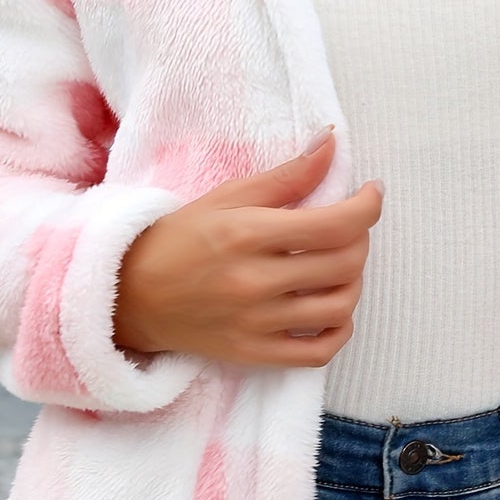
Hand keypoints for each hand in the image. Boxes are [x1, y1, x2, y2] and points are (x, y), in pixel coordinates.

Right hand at [113, 126, 383, 368]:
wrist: (129, 296)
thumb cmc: (179, 239)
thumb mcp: (226, 197)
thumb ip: (286, 176)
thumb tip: (331, 145)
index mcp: (247, 235)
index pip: (335, 225)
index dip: (367, 207)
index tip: (370, 193)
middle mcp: (254, 282)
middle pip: (343, 265)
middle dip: (361, 240)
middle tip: (349, 227)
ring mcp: (255, 324)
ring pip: (339, 308)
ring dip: (354, 283)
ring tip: (340, 266)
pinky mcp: (252, 354)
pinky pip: (318, 353)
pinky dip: (339, 331)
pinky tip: (332, 310)